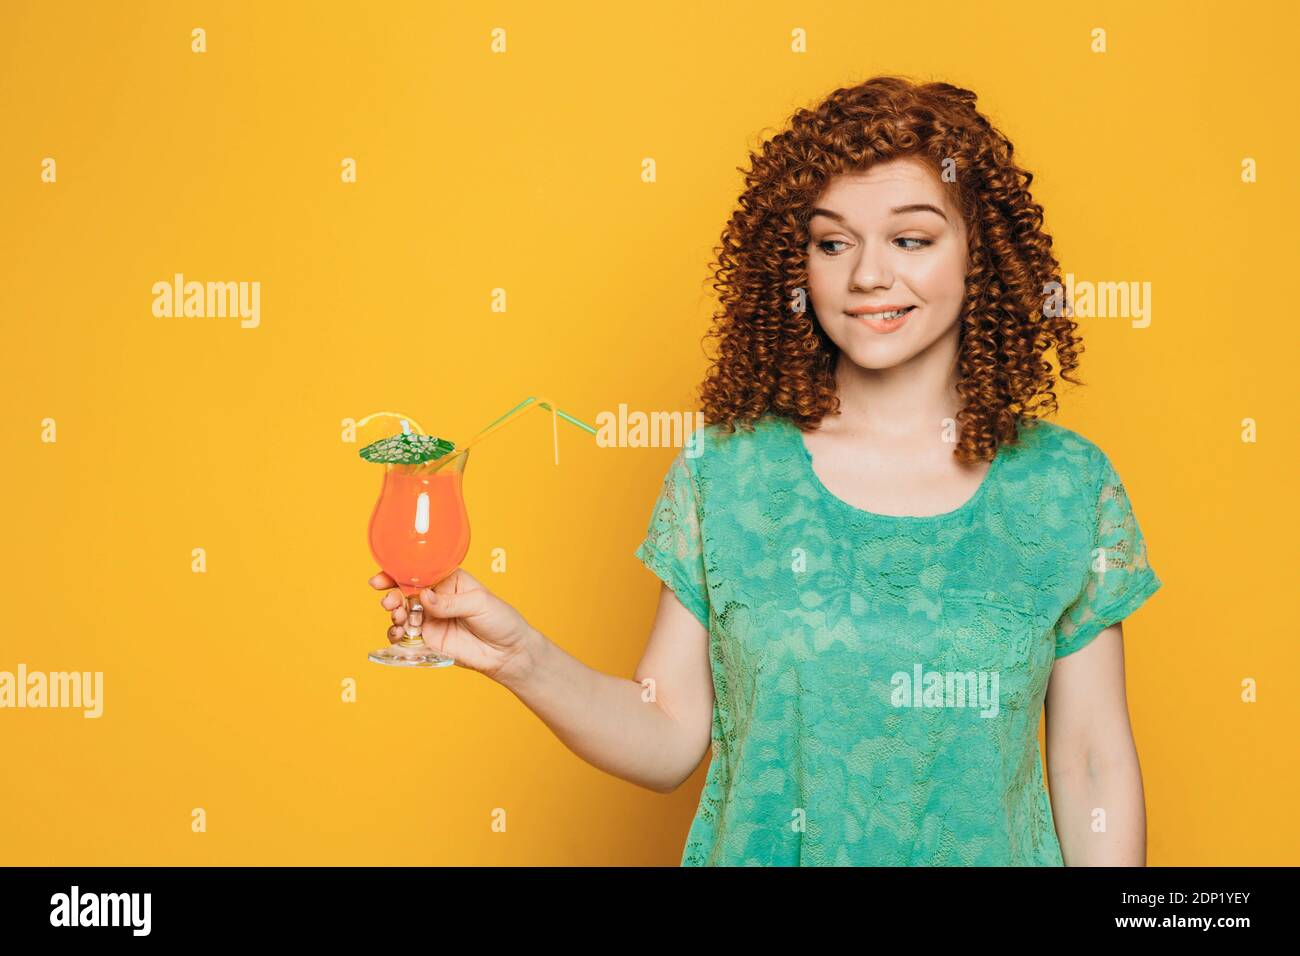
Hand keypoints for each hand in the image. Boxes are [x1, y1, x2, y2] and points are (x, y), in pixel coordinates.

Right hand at [369, 567, 535, 682]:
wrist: (509, 653)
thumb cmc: (501, 620)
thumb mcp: (479, 603)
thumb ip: (449, 602)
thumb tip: (424, 597)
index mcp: (448, 580)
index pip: (419, 572)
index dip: (398, 573)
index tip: (381, 579)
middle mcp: (436, 598)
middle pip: (405, 593)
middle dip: (392, 596)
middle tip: (390, 603)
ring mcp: (431, 619)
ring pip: (402, 614)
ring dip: (394, 615)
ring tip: (400, 619)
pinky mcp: (429, 640)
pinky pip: (406, 636)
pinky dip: (397, 634)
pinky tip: (399, 634)